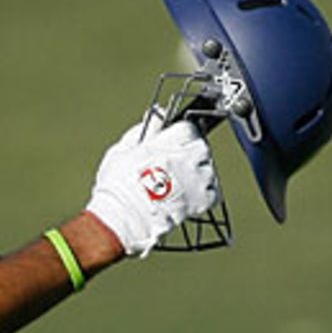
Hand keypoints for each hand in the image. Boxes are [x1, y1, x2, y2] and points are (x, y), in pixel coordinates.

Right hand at [86, 116, 220, 256]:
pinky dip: (205, 193)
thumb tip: (158, 113)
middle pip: (202, 146)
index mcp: (163, 145)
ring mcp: (194, 181)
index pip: (188, 128)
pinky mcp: (200, 202)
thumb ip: (144, 130)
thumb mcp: (122, 151)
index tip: (177, 140)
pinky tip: (190, 194)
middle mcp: (183, 160)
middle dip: (193, 152)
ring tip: (182, 181)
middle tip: (179, 161)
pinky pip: (214, 193)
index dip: (183, 133)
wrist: (123, 219)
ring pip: (210, 169)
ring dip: (199, 172)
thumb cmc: (117, 187)